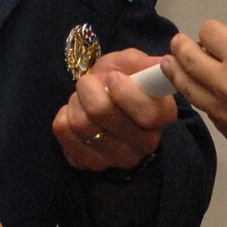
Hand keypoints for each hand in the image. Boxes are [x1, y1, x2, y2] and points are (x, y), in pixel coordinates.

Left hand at [53, 47, 177, 173]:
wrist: (99, 99)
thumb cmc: (120, 79)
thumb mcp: (133, 63)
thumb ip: (144, 63)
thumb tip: (162, 63)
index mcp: (163, 116)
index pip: (149, 114)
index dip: (124, 92)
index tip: (112, 77)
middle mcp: (145, 143)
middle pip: (103, 113)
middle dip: (89, 88)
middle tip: (90, 83)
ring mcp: (118, 158)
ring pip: (81, 123)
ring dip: (75, 102)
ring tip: (82, 98)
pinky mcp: (90, 163)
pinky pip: (64, 133)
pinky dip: (63, 116)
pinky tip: (74, 115)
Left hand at [164, 21, 226, 169]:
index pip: (209, 34)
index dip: (210, 30)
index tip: (212, 32)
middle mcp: (226, 85)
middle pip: (188, 60)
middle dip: (182, 48)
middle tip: (178, 43)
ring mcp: (225, 114)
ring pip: (190, 89)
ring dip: (180, 75)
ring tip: (171, 66)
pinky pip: (210, 111)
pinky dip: (206, 99)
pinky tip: (210, 95)